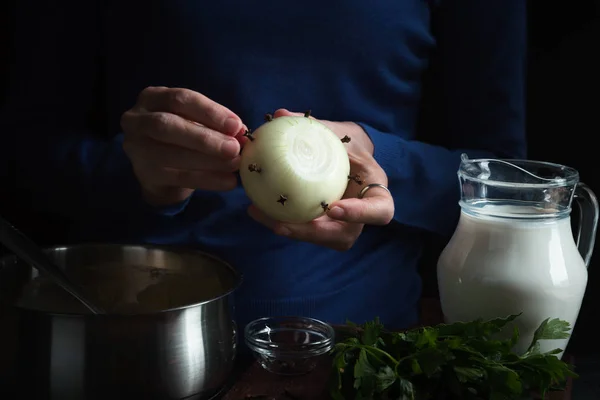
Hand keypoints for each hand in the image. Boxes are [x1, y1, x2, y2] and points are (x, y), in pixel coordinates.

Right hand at [121, 86, 247, 205]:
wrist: (159, 170)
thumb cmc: (181, 136)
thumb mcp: (195, 122)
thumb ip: (215, 124)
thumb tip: (241, 132)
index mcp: (152, 97)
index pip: (181, 99)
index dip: (210, 112)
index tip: (236, 125)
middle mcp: (137, 120)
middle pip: (169, 126)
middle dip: (205, 138)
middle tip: (234, 148)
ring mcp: (137, 148)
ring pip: (171, 154)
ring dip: (208, 160)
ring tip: (234, 164)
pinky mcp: (146, 174)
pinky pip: (178, 178)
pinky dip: (207, 180)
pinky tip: (227, 181)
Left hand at [248, 109, 393, 250]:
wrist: (346, 157)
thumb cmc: (348, 144)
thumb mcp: (339, 132)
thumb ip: (316, 126)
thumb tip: (280, 114)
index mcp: (376, 193)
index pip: (379, 211)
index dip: (359, 215)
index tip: (334, 209)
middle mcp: (362, 217)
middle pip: (344, 236)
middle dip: (312, 232)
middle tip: (282, 224)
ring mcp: (343, 226)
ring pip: (321, 238)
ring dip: (291, 231)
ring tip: (262, 215)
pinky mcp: (323, 228)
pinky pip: (305, 231)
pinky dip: (282, 223)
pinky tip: (257, 210)